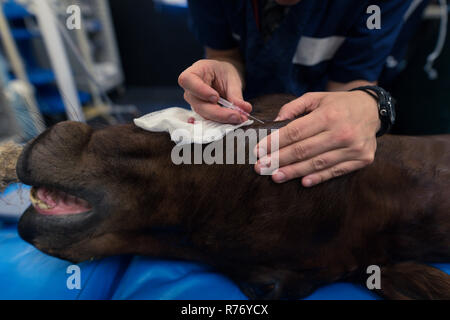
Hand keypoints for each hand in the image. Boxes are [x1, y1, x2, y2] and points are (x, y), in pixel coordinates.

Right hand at [178, 59, 251, 123]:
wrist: (222, 77)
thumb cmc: (223, 72)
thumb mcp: (231, 78)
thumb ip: (235, 93)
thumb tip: (244, 109)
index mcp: (194, 72)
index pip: (188, 80)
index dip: (200, 90)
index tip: (216, 97)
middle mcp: (190, 89)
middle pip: (198, 104)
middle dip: (218, 113)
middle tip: (237, 115)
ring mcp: (194, 102)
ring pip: (204, 114)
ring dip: (222, 118)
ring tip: (240, 117)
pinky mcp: (201, 112)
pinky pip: (210, 119)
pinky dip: (223, 121)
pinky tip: (235, 119)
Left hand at [255, 91, 380, 186]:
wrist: (373, 110)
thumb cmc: (338, 104)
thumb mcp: (316, 98)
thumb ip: (293, 107)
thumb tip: (275, 121)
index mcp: (328, 115)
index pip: (295, 132)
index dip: (274, 143)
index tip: (258, 151)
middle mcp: (342, 132)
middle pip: (303, 150)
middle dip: (278, 160)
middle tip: (261, 167)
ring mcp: (353, 147)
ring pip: (317, 163)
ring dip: (294, 172)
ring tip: (275, 176)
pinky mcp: (362, 159)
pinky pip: (336, 171)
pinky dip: (319, 177)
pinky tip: (303, 181)